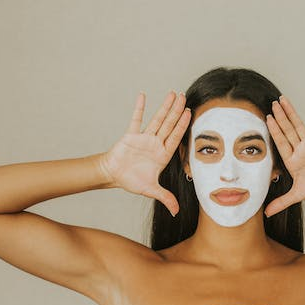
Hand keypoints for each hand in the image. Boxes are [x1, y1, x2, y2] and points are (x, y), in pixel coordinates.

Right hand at [99, 90, 190, 216]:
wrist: (113, 175)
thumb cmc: (132, 180)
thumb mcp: (151, 190)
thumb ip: (165, 198)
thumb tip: (176, 212)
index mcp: (163, 155)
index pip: (176, 137)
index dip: (183, 126)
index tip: (190, 113)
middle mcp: (156, 144)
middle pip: (169, 125)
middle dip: (177, 111)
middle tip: (185, 97)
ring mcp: (144, 138)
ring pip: (157, 119)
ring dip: (165, 107)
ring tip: (173, 93)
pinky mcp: (131, 135)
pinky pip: (136, 119)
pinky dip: (139, 108)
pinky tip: (143, 95)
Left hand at [264, 95, 304, 217]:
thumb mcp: (297, 195)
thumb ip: (281, 202)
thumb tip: (265, 214)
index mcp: (292, 159)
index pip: (280, 142)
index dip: (273, 131)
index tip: (266, 119)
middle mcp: (299, 148)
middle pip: (287, 130)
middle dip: (280, 117)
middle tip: (272, 104)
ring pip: (299, 125)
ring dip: (292, 112)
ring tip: (283, 99)